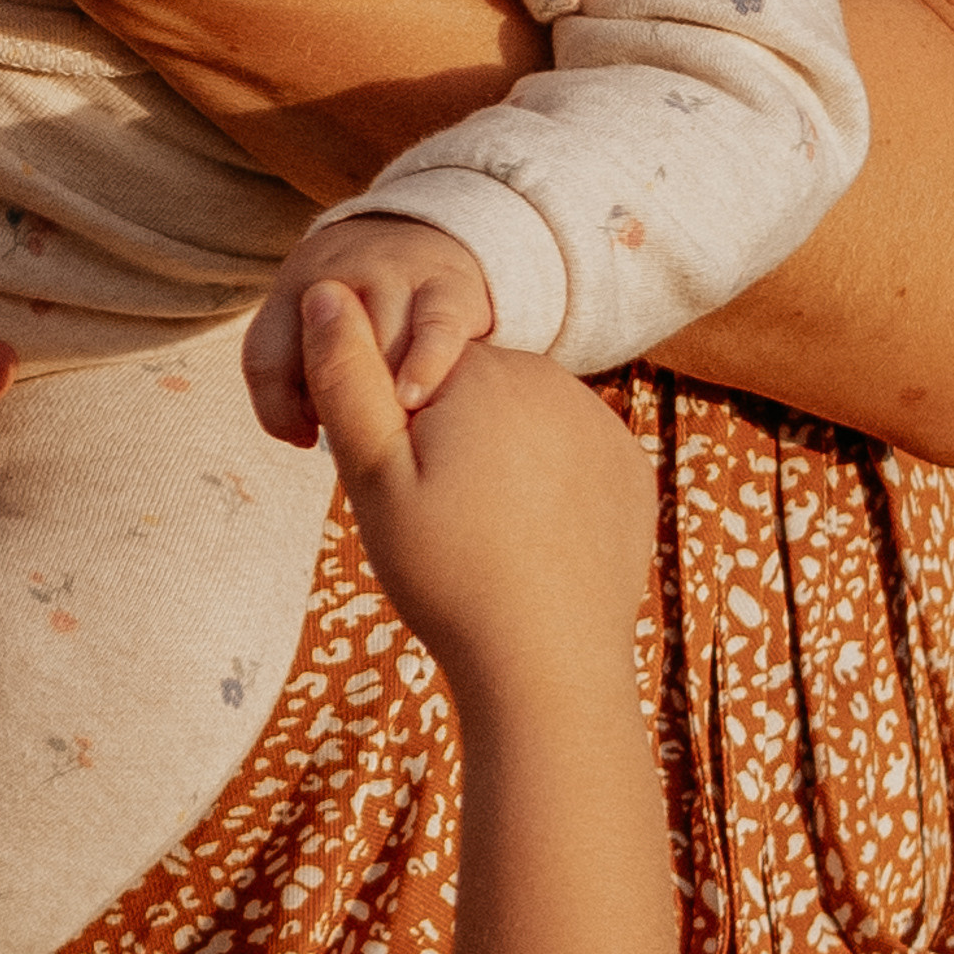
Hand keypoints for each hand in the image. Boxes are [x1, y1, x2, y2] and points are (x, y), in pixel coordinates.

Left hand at [244, 214, 494, 446]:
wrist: (421, 232)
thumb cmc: (354, 306)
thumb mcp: (303, 329)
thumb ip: (283, 388)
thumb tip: (304, 439)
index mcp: (293, 290)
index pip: (266, 361)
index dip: (281, 413)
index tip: (307, 435)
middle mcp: (340, 275)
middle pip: (330, 363)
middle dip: (343, 405)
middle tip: (365, 421)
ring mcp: (396, 275)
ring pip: (380, 352)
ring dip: (384, 397)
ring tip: (395, 415)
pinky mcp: (449, 287)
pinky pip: (435, 334)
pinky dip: (423, 370)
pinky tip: (414, 398)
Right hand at [298, 285, 651, 695]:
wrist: (546, 663)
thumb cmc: (445, 571)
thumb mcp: (372, 477)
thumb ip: (345, 378)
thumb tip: (324, 290)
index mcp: (482, 372)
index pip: (418, 369)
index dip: (399, 430)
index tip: (407, 490)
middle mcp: (552, 380)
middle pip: (475, 393)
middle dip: (452, 440)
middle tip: (443, 519)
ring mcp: (601, 424)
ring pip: (525, 424)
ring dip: (502, 461)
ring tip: (488, 534)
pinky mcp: (629, 470)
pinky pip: (573, 458)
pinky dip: (551, 490)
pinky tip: (535, 540)